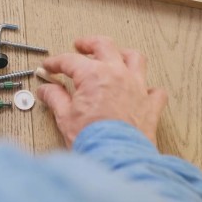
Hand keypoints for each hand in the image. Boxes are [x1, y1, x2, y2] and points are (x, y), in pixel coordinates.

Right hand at [36, 36, 167, 147]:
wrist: (117, 158)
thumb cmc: (92, 138)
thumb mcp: (64, 116)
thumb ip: (55, 97)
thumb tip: (46, 90)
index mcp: (94, 74)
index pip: (70, 60)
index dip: (56, 62)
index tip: (49, 67)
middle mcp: (117, 75)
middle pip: (104, 45)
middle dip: (89, 43)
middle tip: (80, 46)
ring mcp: (137, 87)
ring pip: (134, 58)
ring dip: (122, 54)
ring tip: (114, 55)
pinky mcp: (150, 105)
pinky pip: (155, 89)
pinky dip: (147, 87)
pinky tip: (140, 88)